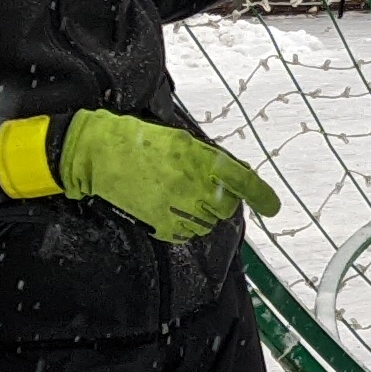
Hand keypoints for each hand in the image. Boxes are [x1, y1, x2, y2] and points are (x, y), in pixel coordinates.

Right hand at [55, 110, 281, 241]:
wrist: (98, 154)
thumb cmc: (138, 140)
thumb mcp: (180, 139)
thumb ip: (210, 158)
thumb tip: (236, 172)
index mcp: (199, 158)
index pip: (242, 180)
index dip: (261, 195)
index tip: (272, 207)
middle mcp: (191, 184)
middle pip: (227, 207)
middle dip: (223, 201)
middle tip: (205, 191)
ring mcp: (176, 207)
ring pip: (208, 222)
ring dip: (203, 213)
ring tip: (179, 195)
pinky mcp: (161, 223)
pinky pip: (187, 232)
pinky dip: (185, 223)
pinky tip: (169, 206)